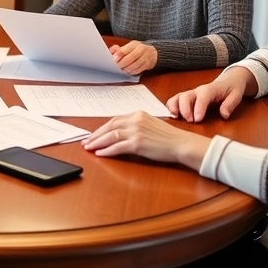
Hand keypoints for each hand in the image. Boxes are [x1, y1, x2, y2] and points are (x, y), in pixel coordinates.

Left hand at [81, 111, 209, 170]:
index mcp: (138, 114)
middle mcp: (135, 120)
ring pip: (110, 136)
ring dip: (97, 142)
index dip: (102, 128)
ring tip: (89, 148)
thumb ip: (136, 125)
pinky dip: (106, 150)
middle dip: (96, 135)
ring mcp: (136, 132)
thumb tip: (121, 132)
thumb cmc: (168, 137)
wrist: (181, 143)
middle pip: (109, 126)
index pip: (115, 120)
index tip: (94, 134)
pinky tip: (100, 153)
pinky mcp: (137, 144)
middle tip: (86, 141)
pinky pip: (117, 147)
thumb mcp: (150, 124)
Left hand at [109, 41, 157, 74]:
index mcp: (134, 44)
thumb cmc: (136, 50)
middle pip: (131, 58)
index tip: (114, 60)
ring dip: (127, 69)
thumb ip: (118, 50)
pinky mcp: (148, 64)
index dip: (119, 54)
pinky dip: (132, 72)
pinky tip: (128, 72)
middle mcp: (141, 49)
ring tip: (122, 70)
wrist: (152, 52)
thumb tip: (110, 53)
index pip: (126, 49)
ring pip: (135, 65)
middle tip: (117, 67)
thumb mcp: (128, 47)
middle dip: (122, 64)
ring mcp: (146, 57)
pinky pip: (139, 70)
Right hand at [166, 67, 251, 122]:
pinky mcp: (188, 97)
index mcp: (210, 89)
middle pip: (186, 96)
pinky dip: (172, 106)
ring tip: (174, 117)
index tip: (197, 119)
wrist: (229, 79)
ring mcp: (192, 93)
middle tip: (190, 121)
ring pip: (178, 97)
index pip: (202, 97)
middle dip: (185, 109)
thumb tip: (224, 115)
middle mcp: (198, 90)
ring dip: (174, 107)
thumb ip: (230, 104)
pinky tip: (172, 115)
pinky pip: (176, 100)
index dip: (199, 108)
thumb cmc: (232, 87)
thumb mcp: (236, 95)